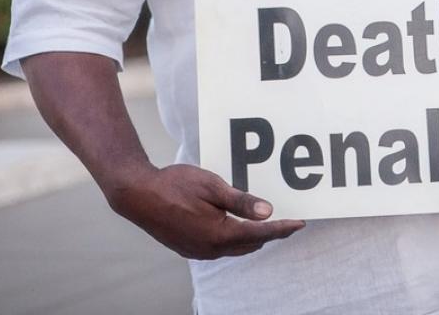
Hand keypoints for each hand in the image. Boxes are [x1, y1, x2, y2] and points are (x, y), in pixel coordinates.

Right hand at [107, 163, 304, 259]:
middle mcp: (210, 249)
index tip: (300, 223)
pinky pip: (220, 248)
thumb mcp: (212, 187)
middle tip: (288, 222)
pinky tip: (237, 226)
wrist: (138, 195)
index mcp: (219, 235)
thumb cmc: (174, 186)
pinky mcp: (189, 248)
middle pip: (250, 245)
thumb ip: (241, 202)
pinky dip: (235, 238)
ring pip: (235, 248)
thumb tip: (267, 212)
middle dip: (270, 234)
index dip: (282, 228)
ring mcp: (198, 251)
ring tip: (267, 224)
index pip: (260, 234)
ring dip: (252, 238)